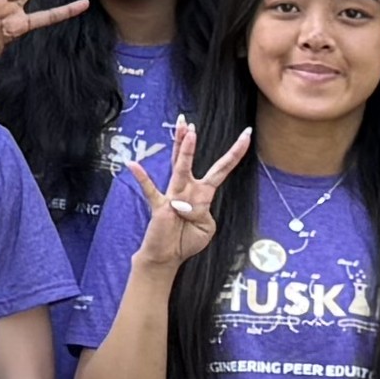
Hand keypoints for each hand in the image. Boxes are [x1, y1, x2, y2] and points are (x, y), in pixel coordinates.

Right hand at [119, 117, 251, 283]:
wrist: (168, 256)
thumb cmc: (187, 240)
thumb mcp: (207, 228)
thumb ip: (204, 213)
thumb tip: (186, 203)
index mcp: (203, 194)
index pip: (221, 168)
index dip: (235, 152)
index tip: (247, 134)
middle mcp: (187, 189)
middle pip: (190, 160)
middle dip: (190, 141)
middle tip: (189, 122)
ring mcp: (172, 196)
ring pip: (179, 169)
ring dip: (183, 150)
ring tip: (186, 131)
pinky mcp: (160, 206)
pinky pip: (151, 190)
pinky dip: (142, 178)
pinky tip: (133, 164)